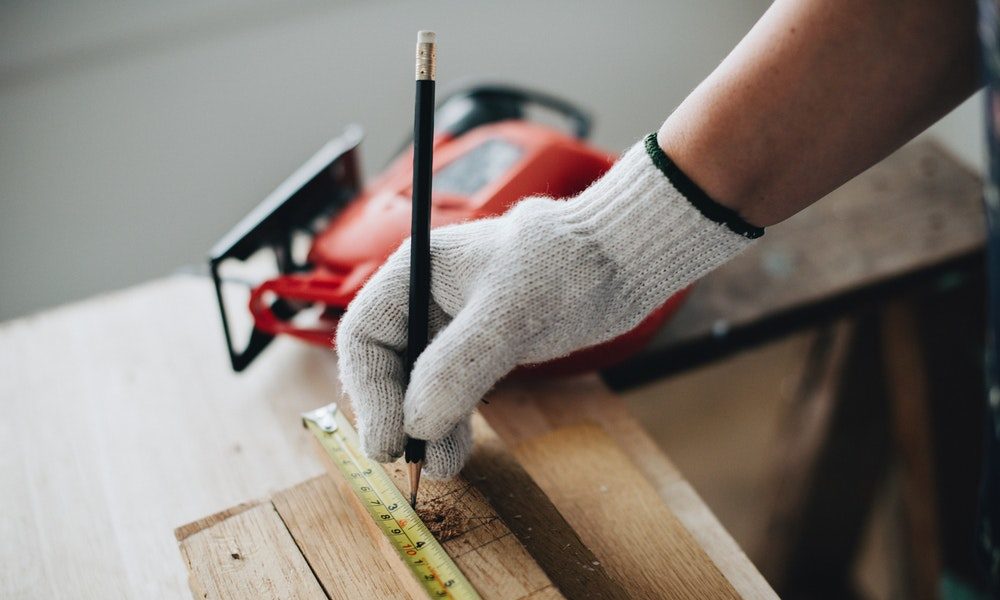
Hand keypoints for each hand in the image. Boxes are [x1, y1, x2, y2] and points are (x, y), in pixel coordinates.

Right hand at [336, 135, 758, 477]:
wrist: (618, 262)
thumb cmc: (566, 265)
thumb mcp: (509, 313)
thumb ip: (458, 366)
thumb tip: (416, 424)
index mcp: (416, 273)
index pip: (364, 336)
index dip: (368, 391)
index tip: (387, 438)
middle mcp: (424, 299)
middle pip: (384, 365)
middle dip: (394, 414)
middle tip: (410, 460)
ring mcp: (450, 326)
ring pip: (415, 385)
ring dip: (423, 427)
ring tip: (440, 466)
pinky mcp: (478, 348)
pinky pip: (448, 392)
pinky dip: (448, 422)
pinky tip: (455, 450)